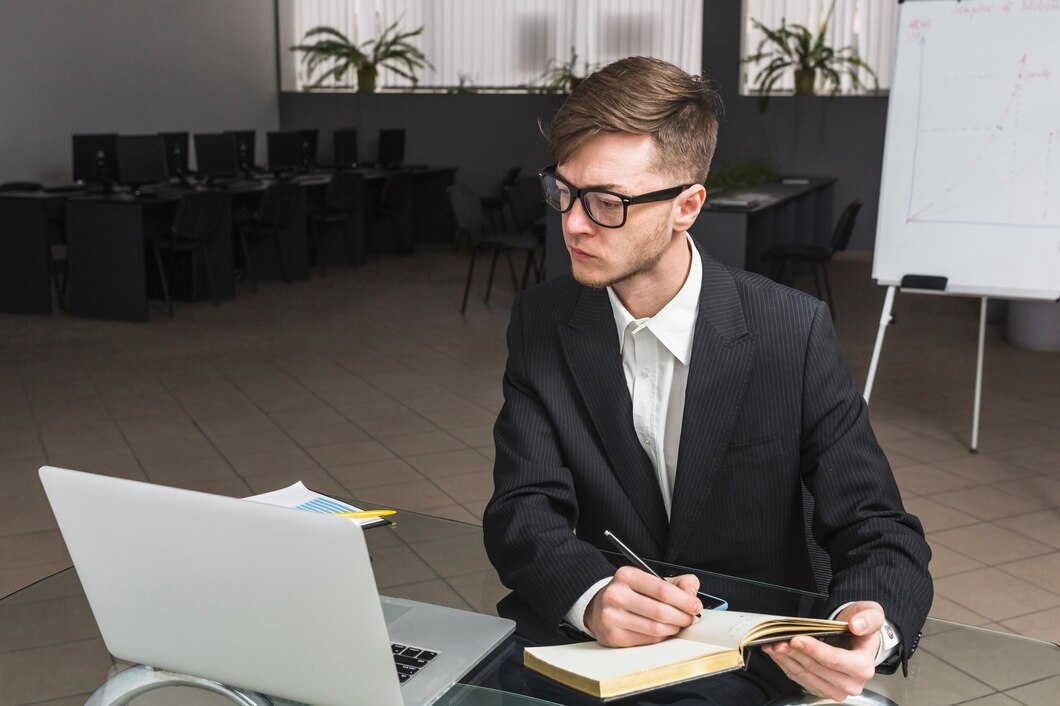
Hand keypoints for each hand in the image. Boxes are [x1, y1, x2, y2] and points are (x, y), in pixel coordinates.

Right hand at [583, 566, 702, 646]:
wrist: (599, 606)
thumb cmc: (630, 592)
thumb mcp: (650, 579)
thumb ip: (678, 582)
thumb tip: (692, 593)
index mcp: (626, 575)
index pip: (662, 590)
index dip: (685, 600)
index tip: (695, 605)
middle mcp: (616, 595)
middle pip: (661, 612)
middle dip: (682, 617)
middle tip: (689, 618)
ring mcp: (612, 617)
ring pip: (655, 629)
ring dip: (673, 629)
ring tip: (677, 624)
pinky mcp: (613, 636)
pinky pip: (647, 641)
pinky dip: (661, 638)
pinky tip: (663, 631)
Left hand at [761, 601, 883, 701]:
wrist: (858, 637)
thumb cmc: (862, 627)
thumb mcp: (872, 614)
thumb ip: (868, 618)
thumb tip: (856, 625)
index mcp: (863, 666)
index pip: (833, 660)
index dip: (813, 650)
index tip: (796, 639)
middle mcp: (851, 683)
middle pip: (815, 669)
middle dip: (794, 653)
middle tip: (777, 640)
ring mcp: (836, 689)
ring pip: (805, 676)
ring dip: (786, 660)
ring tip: (773, 645)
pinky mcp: (822, 689)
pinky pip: (800, 679)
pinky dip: (787, 665)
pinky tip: (779, 653)